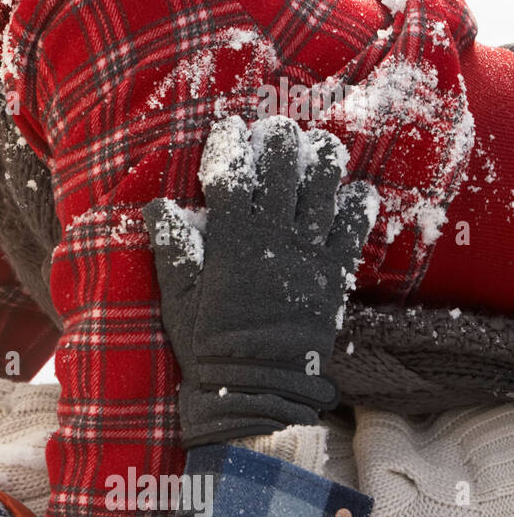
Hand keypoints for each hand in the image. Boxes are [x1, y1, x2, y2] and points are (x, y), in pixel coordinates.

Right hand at [143, 116, 377, 447]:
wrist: (255, 389)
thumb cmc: (206, 345)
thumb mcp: (176, 298)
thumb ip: (171, 248)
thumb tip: (156, 205)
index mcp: (230, 241)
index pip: (231, 177)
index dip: (229, 146)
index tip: (228, 128)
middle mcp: (273, 239)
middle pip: (282, 172)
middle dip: (279, 142)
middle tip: (278, 127)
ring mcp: (308, 255)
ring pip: (323, 191)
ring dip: (323, 161)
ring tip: (320, 143)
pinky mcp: (334, 276)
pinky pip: (354, 231)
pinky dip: (359, 206)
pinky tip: (356, 191)